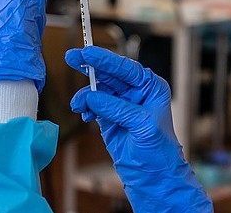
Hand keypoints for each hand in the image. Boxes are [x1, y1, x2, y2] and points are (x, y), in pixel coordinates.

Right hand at [67, 46, 211, 212]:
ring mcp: (121, 104)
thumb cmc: (157, 150)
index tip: (88, 52)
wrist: (152, 177)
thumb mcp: (141, 125)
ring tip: (79, 105)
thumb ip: (117, 108)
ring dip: (85, 95)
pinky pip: (92, 104)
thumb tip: (92, 96)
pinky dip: (86, 107)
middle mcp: (136, 91)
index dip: (106, 59)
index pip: (126, 68)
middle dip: (90, 67)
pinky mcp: (109, 116)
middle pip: (109, 73)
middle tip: (72, 57)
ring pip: (98, 89)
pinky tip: (85, 115)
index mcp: (150, 87)